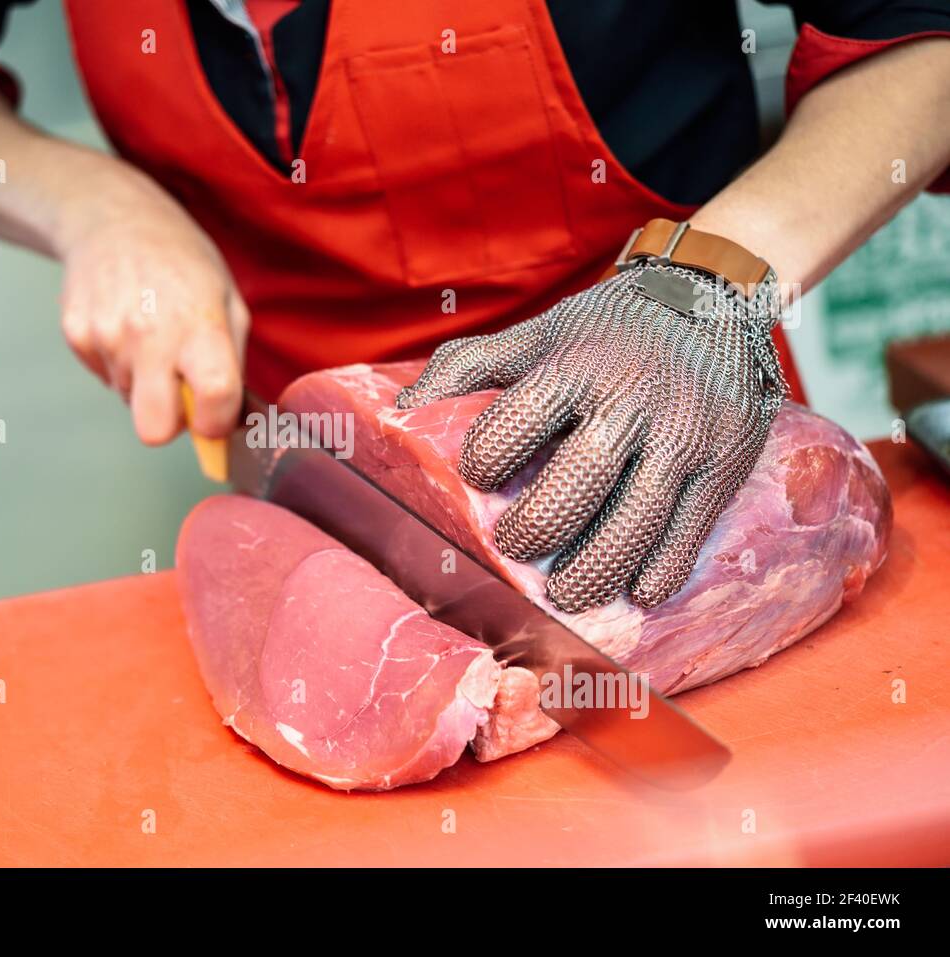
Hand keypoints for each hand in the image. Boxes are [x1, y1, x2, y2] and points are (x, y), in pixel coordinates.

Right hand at [58, 174, 248, 443]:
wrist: (113, 217)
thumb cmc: (181, 262)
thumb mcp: (227, 300)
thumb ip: (233, 365)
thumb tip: (240, 424)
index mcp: (199, 325)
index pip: (214, 399)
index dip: (217, 423)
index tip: (215, 416)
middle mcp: (150, 335)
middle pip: (154, 430)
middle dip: (169, 423)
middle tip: (178, 392)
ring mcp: (107, 336)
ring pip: (129, 400)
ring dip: (144, 381)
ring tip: (150, 334)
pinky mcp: (76, 336)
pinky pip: (105, 377)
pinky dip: (117, 363)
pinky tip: (124, 324)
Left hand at [397, 265, 784, 611]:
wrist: (712, 300)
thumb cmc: (606, 329)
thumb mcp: (538, 332)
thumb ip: (468, 366)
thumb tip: (400, 409)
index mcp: (575, 365)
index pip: (518, 423)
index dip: (488, 460)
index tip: (481, 479)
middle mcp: (632, 400)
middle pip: (576, 483)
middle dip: (536, 528)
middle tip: (516, 547)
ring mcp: (684, 435)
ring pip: (636, 519)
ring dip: (594, 568)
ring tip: (566, 594)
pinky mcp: (726, 464)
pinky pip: (691, 529)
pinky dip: (662, 568)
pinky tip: (637, 589)